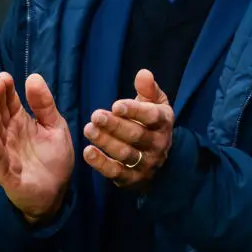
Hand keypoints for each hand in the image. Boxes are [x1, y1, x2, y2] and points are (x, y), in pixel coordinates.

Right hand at [0, 72, 74, 224]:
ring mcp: (6, 153)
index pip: (11, 103)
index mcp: (22, 124)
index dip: (7, 90)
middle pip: (1, 114)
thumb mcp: (55, 126)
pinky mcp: (6, 171)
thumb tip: (33, 77)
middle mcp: (10, 136)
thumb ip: (45, 105)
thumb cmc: (54, 159)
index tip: (4, 75)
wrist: (56, 192)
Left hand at [83, 69, 173, 189]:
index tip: (116, 105)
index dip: (134, 111)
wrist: (157, 157)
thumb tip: (143, 73)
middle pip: (136, 135)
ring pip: (125, 153)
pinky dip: (101, 163)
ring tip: (88, 129)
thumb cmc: (151, 123)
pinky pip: (116, 172)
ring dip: (105, 142)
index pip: (152, 117)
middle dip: (115, 126)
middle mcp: (158, 144)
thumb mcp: (155, 103)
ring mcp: (147, 163)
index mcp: (164, 123)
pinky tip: (88, 152)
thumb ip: (148, 89)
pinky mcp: (132, 179)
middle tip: (95, 116)